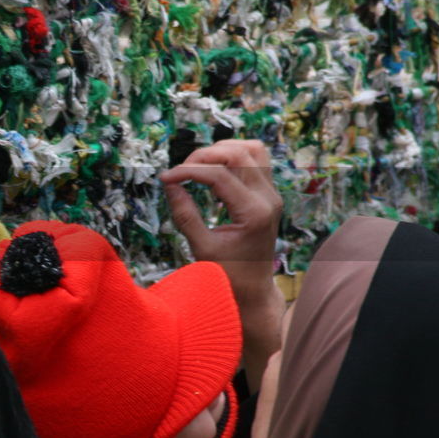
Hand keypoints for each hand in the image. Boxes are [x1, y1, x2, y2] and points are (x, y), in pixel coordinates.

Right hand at [159, 139, 281, 302]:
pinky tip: (215, 169)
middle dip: (204, 155)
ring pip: (252, 149)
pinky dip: (234, 156)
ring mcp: (272, 194)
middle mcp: (268, 199)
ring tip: (198, 165)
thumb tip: (170, 184)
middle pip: (238, 154)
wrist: (253, 288)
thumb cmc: (229, 274)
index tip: (166, 178)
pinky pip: (257, 160)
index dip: (188, 171)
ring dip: (222, 150)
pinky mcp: (269, 194)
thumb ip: (185, 215)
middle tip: (181, 171)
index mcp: (253, 213)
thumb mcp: (202, 248)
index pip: (218, 175)